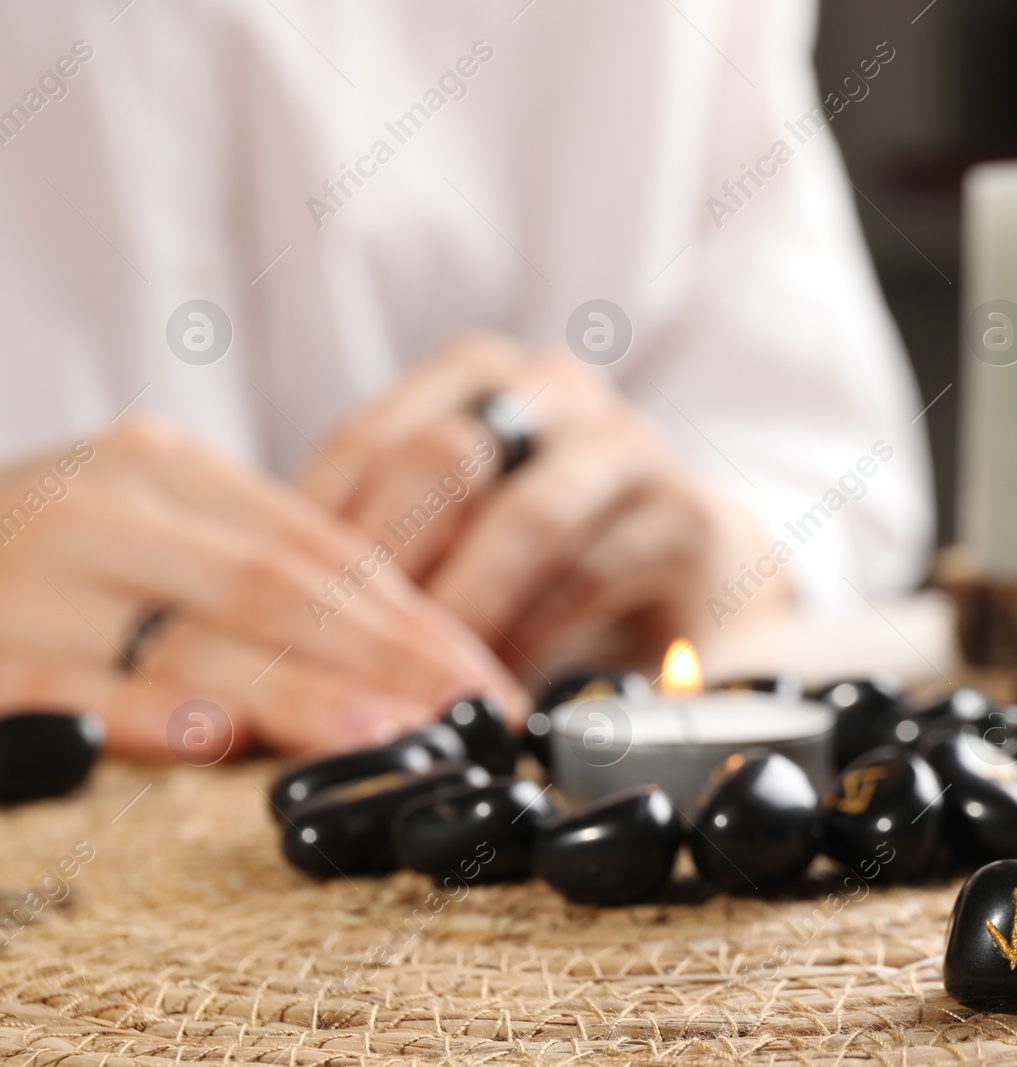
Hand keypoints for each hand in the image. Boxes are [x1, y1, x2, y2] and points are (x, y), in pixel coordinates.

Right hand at [0, 418, 524, 758]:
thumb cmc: (45, 556)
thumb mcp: (148, 527)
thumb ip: (251, 566)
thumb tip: (403, 645)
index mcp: (162, 464)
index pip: (319, 544)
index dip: (412, 615)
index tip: (484, 677)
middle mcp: (105, 504)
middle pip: (280, 588)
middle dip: (388, 659)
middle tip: (467, 716)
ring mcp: (34, 575)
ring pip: (198, 636)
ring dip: (304, 695)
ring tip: (390, 734)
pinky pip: (73, 689)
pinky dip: (149, 715)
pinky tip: (220, 742)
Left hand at [300, 333, 786, 676]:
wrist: (693, 583)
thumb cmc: (543, 566)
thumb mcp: (450, 546)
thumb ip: (375, 564)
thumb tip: (250, 642)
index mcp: (474, 380)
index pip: (368, 442)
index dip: (316, 540)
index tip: (280, 629)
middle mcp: (549, 389)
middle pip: (442, 461)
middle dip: (389, 571)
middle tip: (341, 664)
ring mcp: (624, 442)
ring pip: (525, 517)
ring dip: (467, 611)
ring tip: (418, 689)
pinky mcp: (683, 512)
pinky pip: (595, 573)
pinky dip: (539, 640)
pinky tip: (497, 694)